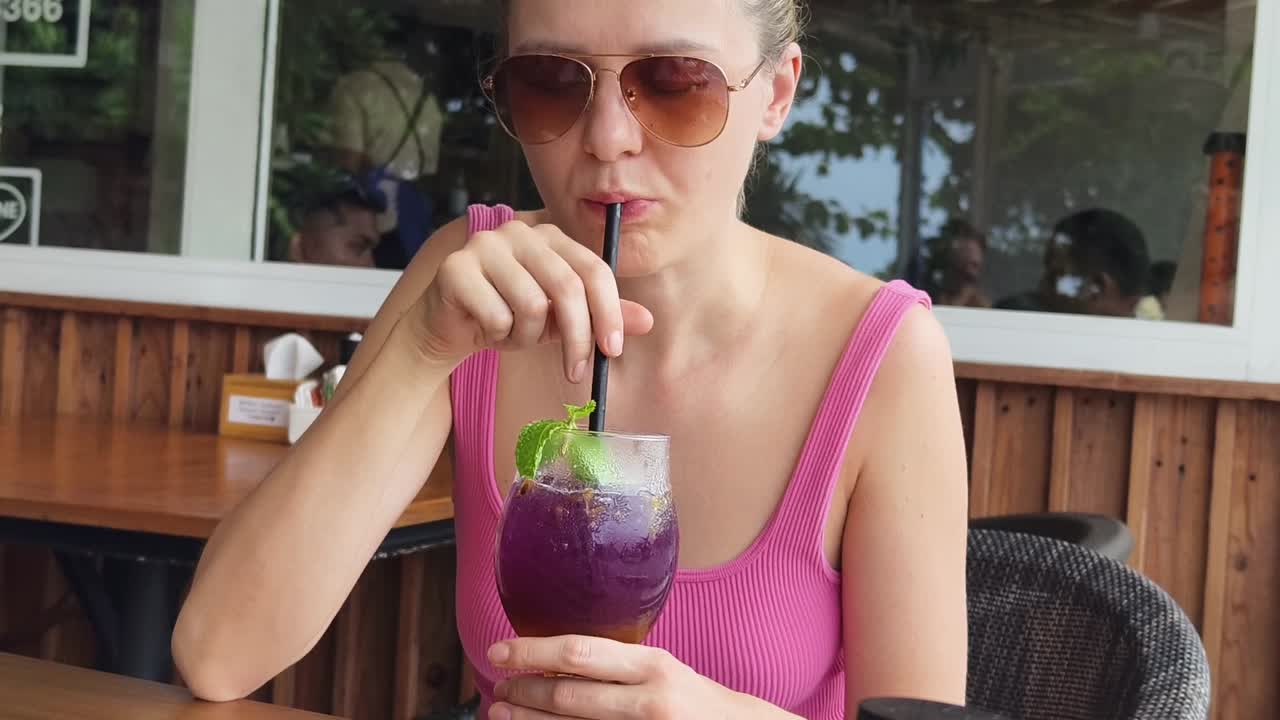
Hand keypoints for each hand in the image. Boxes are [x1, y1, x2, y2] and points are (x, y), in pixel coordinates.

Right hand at [408, 221, 653, 381]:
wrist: (451, 326)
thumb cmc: (511, 316)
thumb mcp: (563, 318)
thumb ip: (602, 314)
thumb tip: (647, 320)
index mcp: (551, 236)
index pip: (594, 270)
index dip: (609, 312)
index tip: (613, 351)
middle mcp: (519, 231)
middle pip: (566, 287)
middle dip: (577, 339)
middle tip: (576, 373)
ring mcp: (484, 245)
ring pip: (530, 305)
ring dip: (527, 337)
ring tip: (514, 335)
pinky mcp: (455, 268)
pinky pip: (496, 315)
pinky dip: (498, 335)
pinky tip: (487, 329)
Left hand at [486, 636, 766, 719]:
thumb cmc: (696, 703)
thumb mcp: (663, 672)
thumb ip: (619, 666)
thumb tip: (557, 661)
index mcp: (652, 666)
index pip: (579, 653)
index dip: (532, 652)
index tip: (499, 651)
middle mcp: (648, 701)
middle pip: (568, 695)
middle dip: (524, 691)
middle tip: (499, 687)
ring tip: (502, 713)